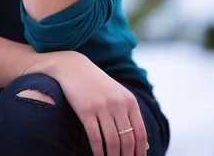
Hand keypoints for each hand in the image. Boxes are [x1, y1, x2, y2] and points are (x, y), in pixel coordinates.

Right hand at [26, 51, 148, 155]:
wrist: (73, 67)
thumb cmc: (96, 84)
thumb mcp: (117, 95)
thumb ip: (128, 114)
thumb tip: (140, 144)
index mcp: (129, 100)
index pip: (140, 133)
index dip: (140, 152)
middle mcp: (118, 103)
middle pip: (127, 140)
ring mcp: (102, 106)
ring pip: (112, 141)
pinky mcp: (86, 110)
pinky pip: (95, 137)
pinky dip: (98, 152)